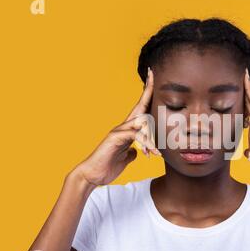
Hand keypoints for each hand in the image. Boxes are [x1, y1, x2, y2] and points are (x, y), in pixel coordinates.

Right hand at [72, 67, 159, 186]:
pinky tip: (149, 153)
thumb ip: (133, 151)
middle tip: (153, 76)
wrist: (92, 175)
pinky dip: (145, 144)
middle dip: (148, 91)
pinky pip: (135, 135)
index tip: (152, 75)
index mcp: (127, 130)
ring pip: (141, 122)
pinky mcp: (115, 138)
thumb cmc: (107, 167)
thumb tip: (139, 151)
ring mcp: (118, 131)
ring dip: (152, 137)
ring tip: (157, 153)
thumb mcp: (125, 158)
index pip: (140, 108)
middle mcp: (123, 126)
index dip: (147, 92)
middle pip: (141, 107)